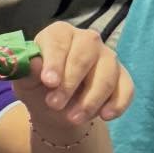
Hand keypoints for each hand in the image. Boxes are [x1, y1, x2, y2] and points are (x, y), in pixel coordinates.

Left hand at [14, 23, 133, 130]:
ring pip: (107, 74)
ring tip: (73, 119)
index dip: (54, 61)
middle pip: (84, 57)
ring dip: (91, 100)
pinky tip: (105, 117)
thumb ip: (28, 72)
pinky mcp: (123, 77)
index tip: (49, 82)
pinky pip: (126, 88)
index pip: (58, 41)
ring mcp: (108, 57)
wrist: (57, 107)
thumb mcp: (27, 82)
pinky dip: (117, 104)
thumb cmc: (38, 86)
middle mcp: (87, 40)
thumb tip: (32, 64)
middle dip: (70, 83)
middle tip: (55, 104)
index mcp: (59, 33)